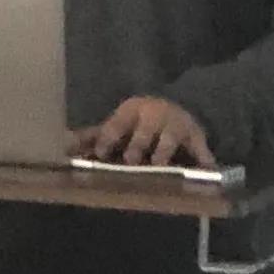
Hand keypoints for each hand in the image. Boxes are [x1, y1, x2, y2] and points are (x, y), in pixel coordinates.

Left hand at [71, 96, 216, 167]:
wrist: (178, 105)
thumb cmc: (138, 121)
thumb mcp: (118, 123)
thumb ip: (94, 137)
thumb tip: (64, 145)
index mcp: (131, 111)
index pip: (118, 124)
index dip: (109, 138)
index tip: (102, 154)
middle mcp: (154, 115)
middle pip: (144, 130)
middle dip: (137, 144)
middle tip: (131, 160)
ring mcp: (175, 125)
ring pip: (169, 138)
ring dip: (163, 151)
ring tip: (158, 165)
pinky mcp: (196, 135)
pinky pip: (201, 147)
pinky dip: (204, 157)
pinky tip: (209, 168)